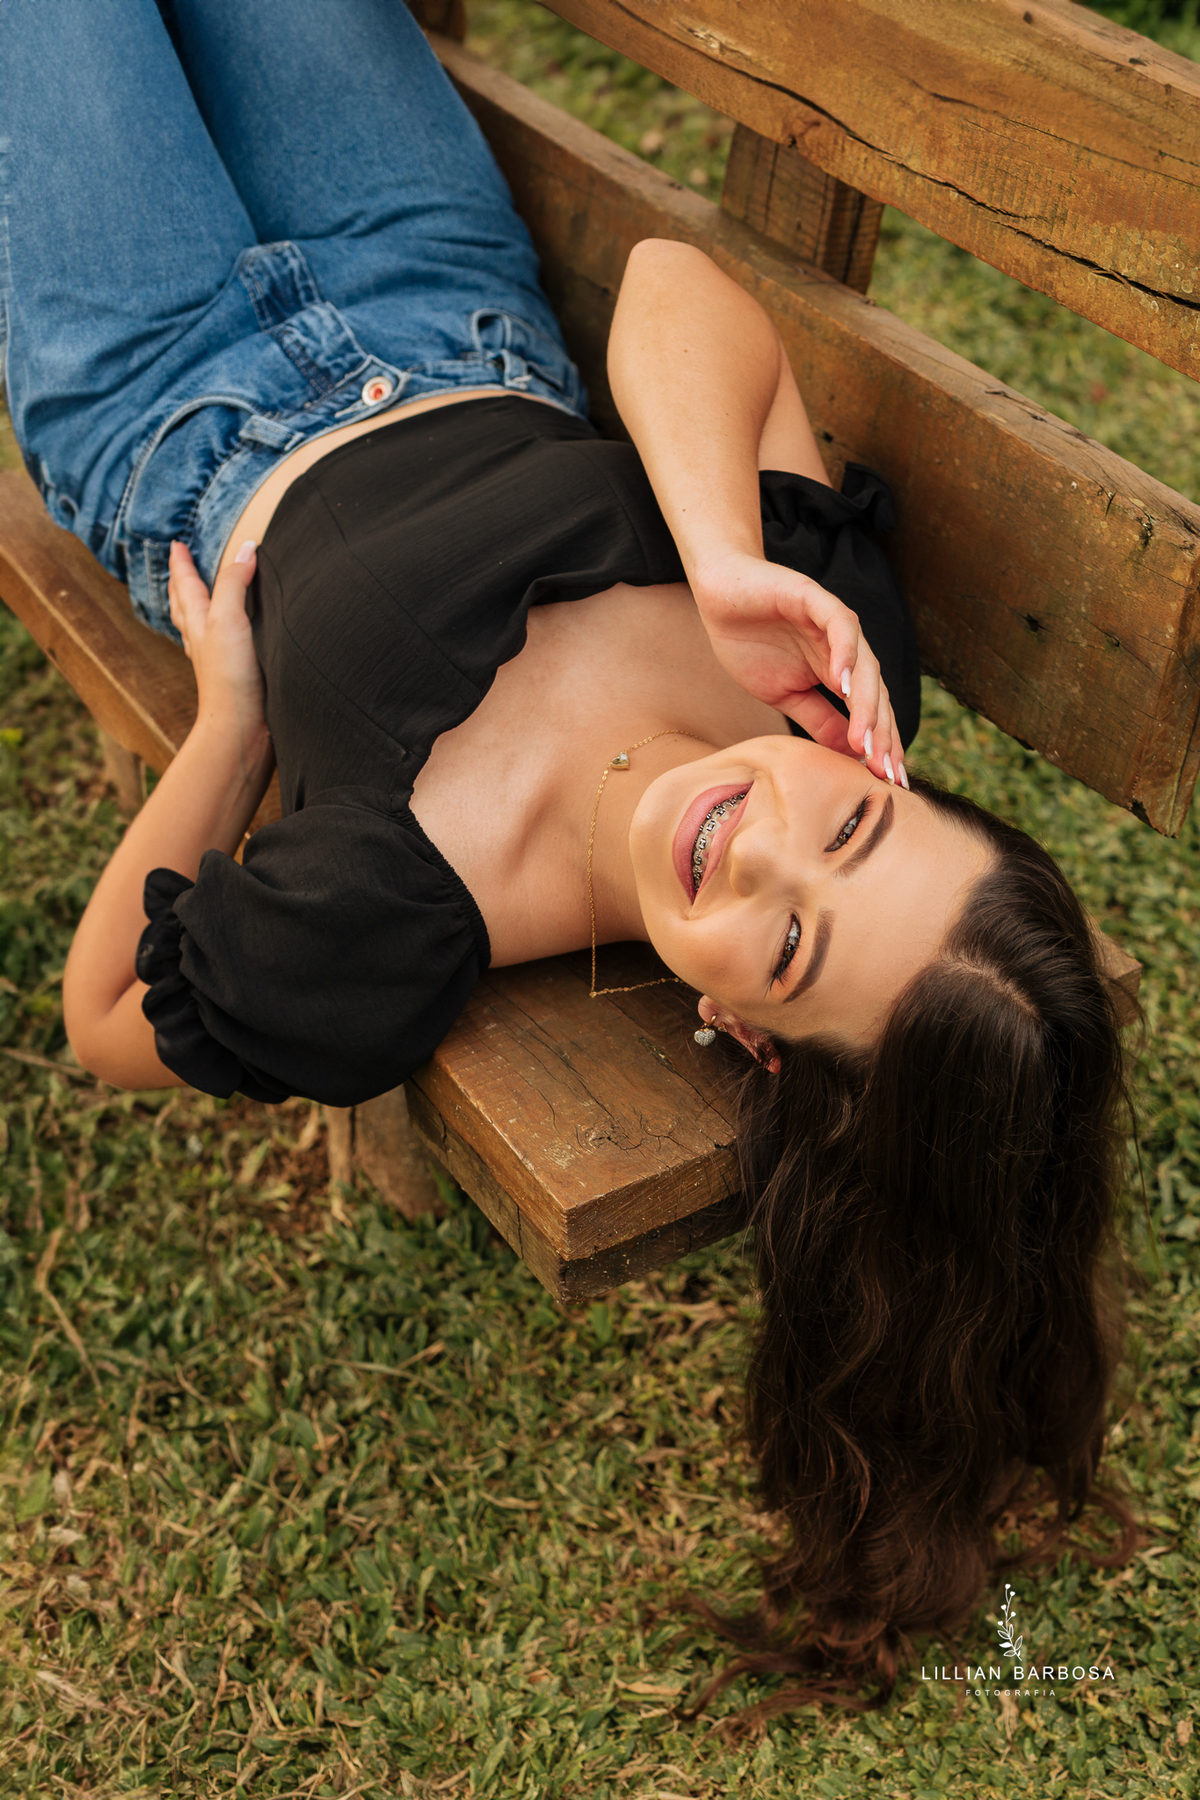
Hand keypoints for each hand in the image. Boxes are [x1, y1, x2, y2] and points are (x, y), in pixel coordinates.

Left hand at [169, 539, 270, 757]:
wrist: (240, 727)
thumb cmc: (230, 675)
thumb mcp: (229, 618)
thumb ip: (234, 582)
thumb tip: (246, 550)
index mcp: (199, 621)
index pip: (186, 584)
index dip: (182, 563)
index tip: (177, 545)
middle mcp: (202, 639)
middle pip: (184, 605)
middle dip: (181, 584)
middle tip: (180, 568)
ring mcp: (215, 660)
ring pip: (197, 626)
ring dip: (193, 608)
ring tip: (195, 600)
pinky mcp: (232, 676)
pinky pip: (216, 646)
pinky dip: (216, 634)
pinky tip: (225, 641)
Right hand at [692, 549, 904, 784]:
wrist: (719, 594)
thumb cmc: (748, 642)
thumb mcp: (784, 694)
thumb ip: (818, 720)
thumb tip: (849, 755)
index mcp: (838, 672)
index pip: (870, 712)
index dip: (882, 746)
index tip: (889, 782)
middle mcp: (844, 650)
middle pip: (876, 694)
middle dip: (883, 734)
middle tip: (886, 771)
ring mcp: (833, 624)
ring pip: (864, 665)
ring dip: (867, 704)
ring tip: (866, 740)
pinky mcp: (817, 599)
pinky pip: (841, 626)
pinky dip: (845, 653)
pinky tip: (843, 684)